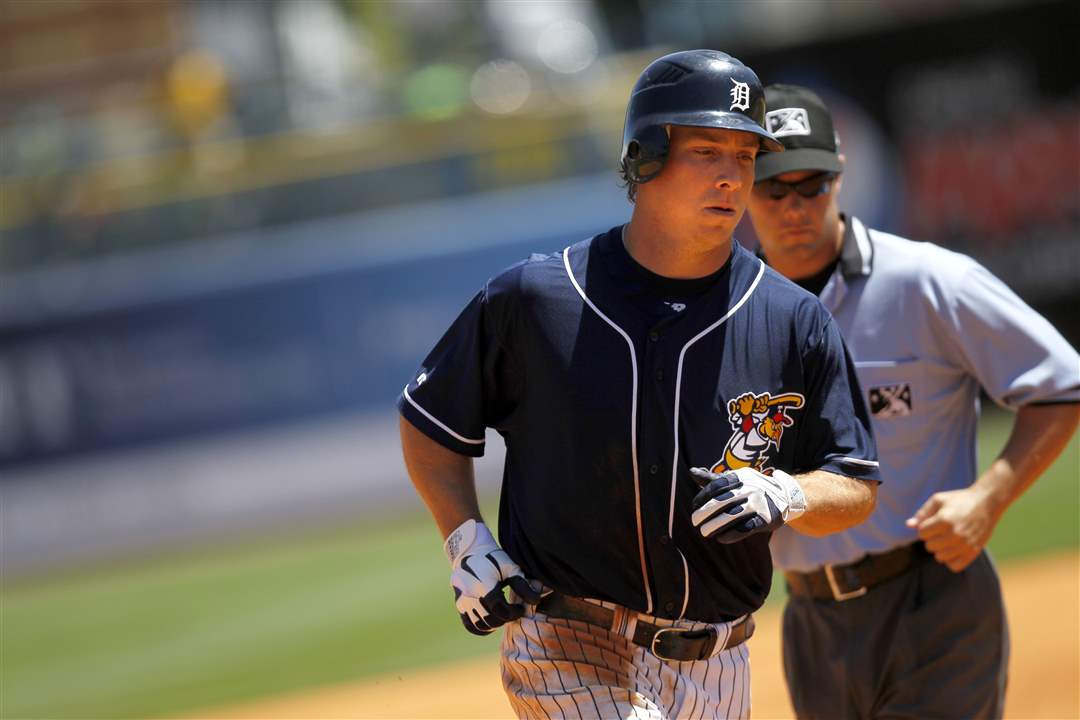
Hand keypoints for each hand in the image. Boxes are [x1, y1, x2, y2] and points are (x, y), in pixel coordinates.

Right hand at [444, 519, 541, 635]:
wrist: (470, 551)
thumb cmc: (493, 559)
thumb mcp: (510, 567)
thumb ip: (522, 585)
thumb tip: (536, 601)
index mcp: (483, 585)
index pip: (500, 611)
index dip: (514, 613)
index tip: (521, 608)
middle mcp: (470, 595)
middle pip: (491, 620)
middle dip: (506, 619)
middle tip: (513, 611)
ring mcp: (462, 601)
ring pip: (480, 625)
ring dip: (494, 625)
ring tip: (502, 614)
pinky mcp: (459, 604)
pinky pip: (469, 625)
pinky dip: (481, 628)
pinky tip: (491, 622)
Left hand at [690, 466, 806, 543]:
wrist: (784, 495)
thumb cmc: (751, 488)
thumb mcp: (735, 480)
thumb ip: (712, 479)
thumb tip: (691, 471)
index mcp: (739, 476)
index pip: (715, 486)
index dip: (702, 497)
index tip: (694, 507)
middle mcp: (749, 488)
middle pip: (721, 502)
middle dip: (704, 513)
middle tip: (695, 522)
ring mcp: (758, 503)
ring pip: (731, 516)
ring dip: (714, 526)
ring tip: (704, 532)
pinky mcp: (766, 519)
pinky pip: (745, 528)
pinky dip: (730, 535)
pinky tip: (721, 538)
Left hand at [906, 487, 1001, 571]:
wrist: (987, 503)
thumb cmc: (959, 500)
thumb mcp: (938, 500)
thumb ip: (922, 513)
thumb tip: (909, 525)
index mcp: (944, 520)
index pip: (922, 534)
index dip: (925, 528)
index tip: (933, 522)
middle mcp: (955, 534)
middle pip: (930, 546)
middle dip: (931, 538)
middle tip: (941, 530)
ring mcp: (965, 545)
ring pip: (940, 558)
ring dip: (940, 549)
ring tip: (947, 540)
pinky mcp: (974, 552)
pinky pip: (955, 566)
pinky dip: (951, 560)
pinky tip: (953, 550)